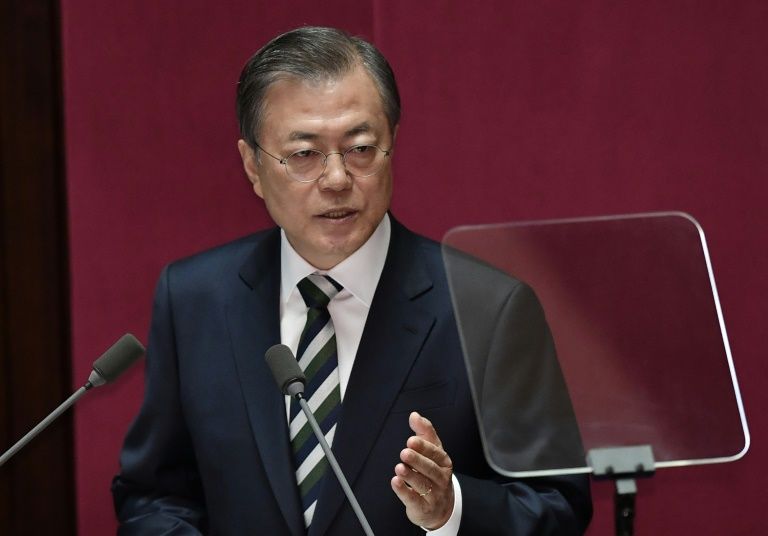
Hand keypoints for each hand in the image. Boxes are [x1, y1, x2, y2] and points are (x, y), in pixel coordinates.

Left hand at [390, 412, 453, 529]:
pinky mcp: (423, 508)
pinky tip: (395, 482)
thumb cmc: (434, 474)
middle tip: (404, 452)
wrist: (441, 507)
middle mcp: (441, 478)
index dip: (424, 447)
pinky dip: (404, 491)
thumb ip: (424, 432)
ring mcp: (434, 495)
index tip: (411, 440)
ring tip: (399, 468)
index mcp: (444, 463)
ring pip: (423, 484)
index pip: (436, 453)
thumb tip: (414, 415)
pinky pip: (414, 500)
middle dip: (418, 460)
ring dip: (410, 475)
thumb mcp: (432, 452)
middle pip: (431, 469)